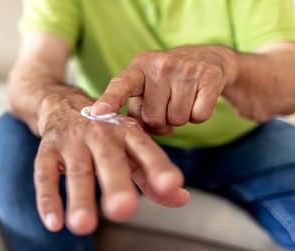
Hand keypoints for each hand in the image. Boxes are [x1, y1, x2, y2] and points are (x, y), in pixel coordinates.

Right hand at [34, 98, 189, 235]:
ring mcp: (72, 140)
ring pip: (76, 170)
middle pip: (109, 159)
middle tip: (123, 210)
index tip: (171, 185)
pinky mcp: (47, 149)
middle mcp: (100, 133)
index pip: (145, 148)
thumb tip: (181, 198)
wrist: (63, 105)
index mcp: (126, 132)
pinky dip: (47, 199)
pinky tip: (54, 223)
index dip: (158, 166)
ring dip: (79, 198)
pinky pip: (44, 174)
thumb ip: (152, 174)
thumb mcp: (130, 148)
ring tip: (82, 226)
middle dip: (116, 183)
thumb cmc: (104, 134)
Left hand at [91, 45, 236, 133]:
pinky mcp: (209, 77)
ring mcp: (185, 69)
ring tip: (182, 99)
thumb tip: (135, 135)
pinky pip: (198, 116)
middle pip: (152, 117)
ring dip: (179, 118)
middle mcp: (160, 65)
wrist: (208, 59)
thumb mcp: (147, 86)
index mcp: (138, 67)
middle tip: (166, 106)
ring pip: (176, 120)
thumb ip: (136, 108)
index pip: (120, 85)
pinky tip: (197, 99)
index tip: (97, 114)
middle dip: (159, 121)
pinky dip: (198, 116)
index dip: (109, 100)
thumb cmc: (168, 81)